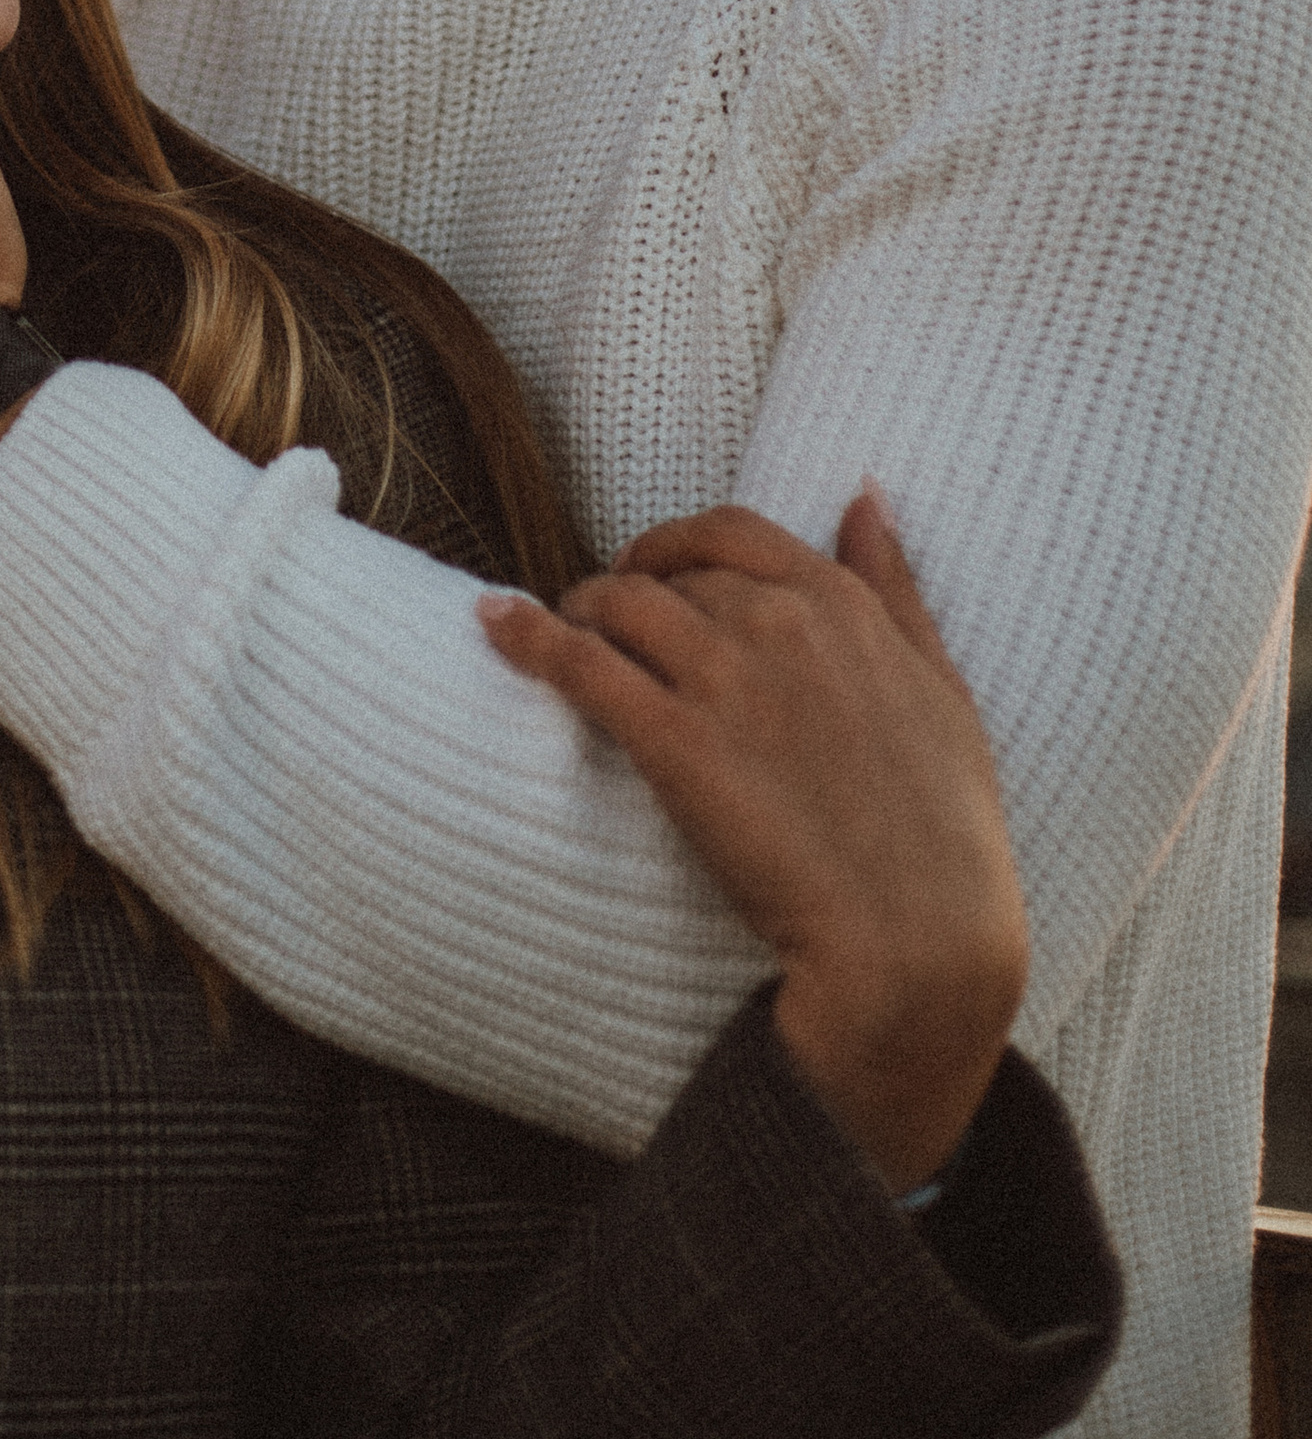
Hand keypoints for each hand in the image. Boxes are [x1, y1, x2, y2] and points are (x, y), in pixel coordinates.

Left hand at [479, 490, 1027, 1194]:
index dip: (676, 543)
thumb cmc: (945, 831)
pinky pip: (579, 663)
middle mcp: (777, 622)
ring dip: (578, 609)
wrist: (919, 940)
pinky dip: (527, 635)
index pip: (730, 531)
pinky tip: (493, 624)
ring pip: (616, 603)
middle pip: (667, 571)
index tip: (652, 568)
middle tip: (603, 617)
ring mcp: (724, 678)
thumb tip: (866, 498)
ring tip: (559, 633)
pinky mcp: (674, 741)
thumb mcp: (940, 687)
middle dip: (628, 586)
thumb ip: (895, 588)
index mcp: (839, 605)